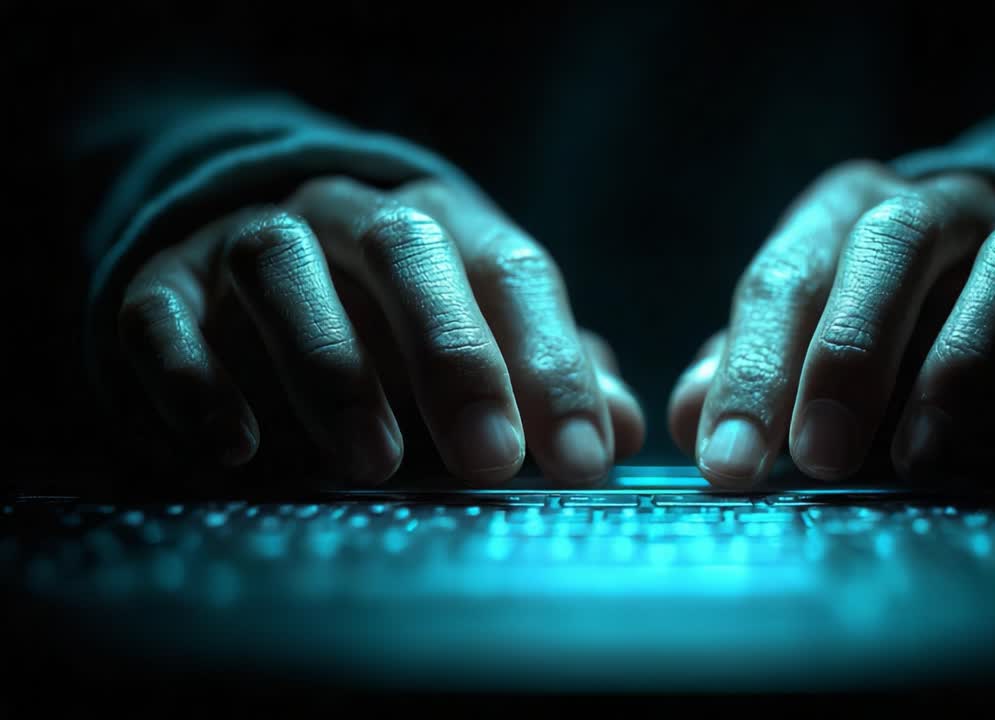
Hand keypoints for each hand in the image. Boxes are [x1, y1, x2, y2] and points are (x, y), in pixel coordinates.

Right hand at [107, 175, 643, 486]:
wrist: (244, 258)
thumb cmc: (392, 319)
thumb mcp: (478, 341)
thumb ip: (549, 378)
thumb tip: (625, 427)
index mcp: (445, 226)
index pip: (513, 272)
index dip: (552, 365)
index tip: (582, 459)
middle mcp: (350, 217)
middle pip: (407, 252)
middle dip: (454, 355)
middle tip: (488, 460)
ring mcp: (247, 240)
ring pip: (285, 270)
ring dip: (332, 367)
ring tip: (372, 463)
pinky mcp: (160, 282)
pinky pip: (166, 317)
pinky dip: (199, 378)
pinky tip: (236, 448)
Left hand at [669, 161, 994, 488]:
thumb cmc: (879, 317)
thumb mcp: (803, 329)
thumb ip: (749, 367)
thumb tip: (693, 418)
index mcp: (848, 211)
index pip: (786, 276)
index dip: (754, 372)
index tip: (730, 463)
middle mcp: (945, 211)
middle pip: (895, 244)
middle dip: (851, 352)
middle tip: (820, 457)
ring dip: (967, 368)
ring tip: (926, 460)